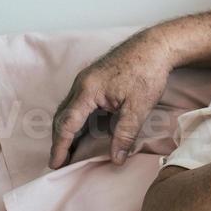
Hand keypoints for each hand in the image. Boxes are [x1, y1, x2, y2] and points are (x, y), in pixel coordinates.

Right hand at [50, 29, 173, 168]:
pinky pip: (78, 103)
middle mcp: (81, 84)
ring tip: (69, 151)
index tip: (55, 164)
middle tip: (60, 162)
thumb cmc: (147, 72)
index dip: (60, 146)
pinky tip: (84, 131)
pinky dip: (77, 120)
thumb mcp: (138, 107)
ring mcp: (86, 80)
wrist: (156, 45)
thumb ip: (125, 134)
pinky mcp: (94, 79)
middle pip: (62, 117)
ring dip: (67, 130)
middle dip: (59, 140)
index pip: (67, 124)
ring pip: (69, 109)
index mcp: (87, 90)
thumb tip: (116, 159)